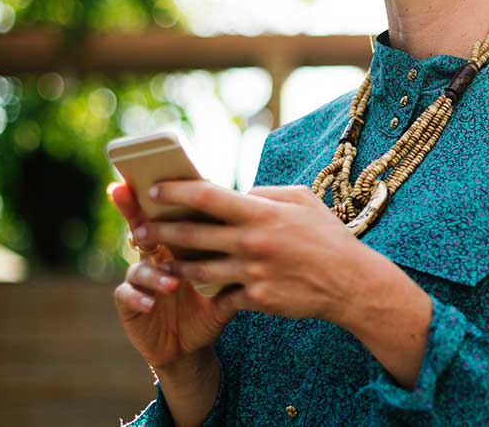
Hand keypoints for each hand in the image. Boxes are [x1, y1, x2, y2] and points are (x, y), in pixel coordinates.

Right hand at [107, 182, 236, 371]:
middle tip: (135, 204)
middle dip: (133, 212)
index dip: (160, 196)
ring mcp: (139, 278)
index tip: (157, 178)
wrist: (192, 345)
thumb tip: (266, 230)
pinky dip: (139, 296)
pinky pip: (126, 295)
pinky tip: (151, 303)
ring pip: (139, 266)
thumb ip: (237, 256)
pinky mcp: (129, 303)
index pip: (169, 214)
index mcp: (177, 244)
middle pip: (141, 227)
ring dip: (154, 273)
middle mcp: (154, 255)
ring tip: (172, 283)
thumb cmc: (211, 306)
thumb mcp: (227, 281)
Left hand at [140, 181, 434, 388]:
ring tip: (158, 261)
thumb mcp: (301, 200)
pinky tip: (196, 287)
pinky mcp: (256, 299)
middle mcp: (252, 242)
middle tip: (138, 230)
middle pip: (191, 235)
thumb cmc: (326, 236)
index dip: (175, 192)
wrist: (350, 283)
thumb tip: (238, 193)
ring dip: (174, 265)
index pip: (207, 196)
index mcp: (261, 212)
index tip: (153, 190)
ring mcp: (252, 273)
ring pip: (197, 270)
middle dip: (158, 231)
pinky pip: (222, 295)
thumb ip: (265, 194)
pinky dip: (209, 290)